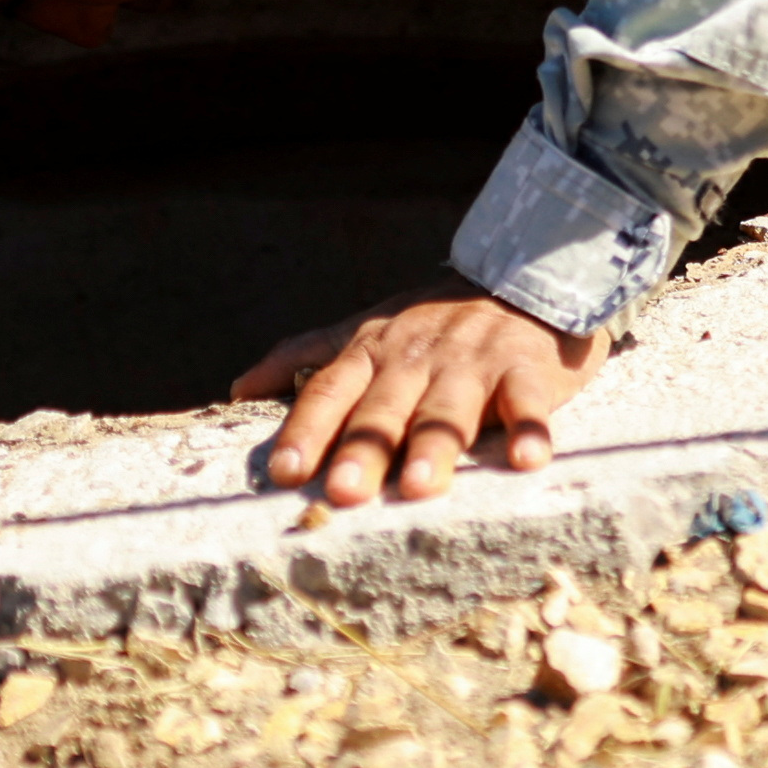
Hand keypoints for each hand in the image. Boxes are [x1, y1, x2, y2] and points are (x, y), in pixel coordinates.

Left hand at [238, 289, 608, 507]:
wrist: (522, 275)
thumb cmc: (434, 318)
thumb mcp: (364, 327)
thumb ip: (303, 356)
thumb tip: (237, 391)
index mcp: (373, 351)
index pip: (329, 391)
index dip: (306, 430)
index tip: (284, 473)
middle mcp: (416, 357)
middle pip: (385, 408)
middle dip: (364, 449)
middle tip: (344, 492)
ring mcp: (471, 362)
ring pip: (448, 409)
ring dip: (435, 447)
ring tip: (421, 487)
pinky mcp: (526, 368)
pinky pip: (527, 401)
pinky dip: (531, 429)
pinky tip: (529, 460)